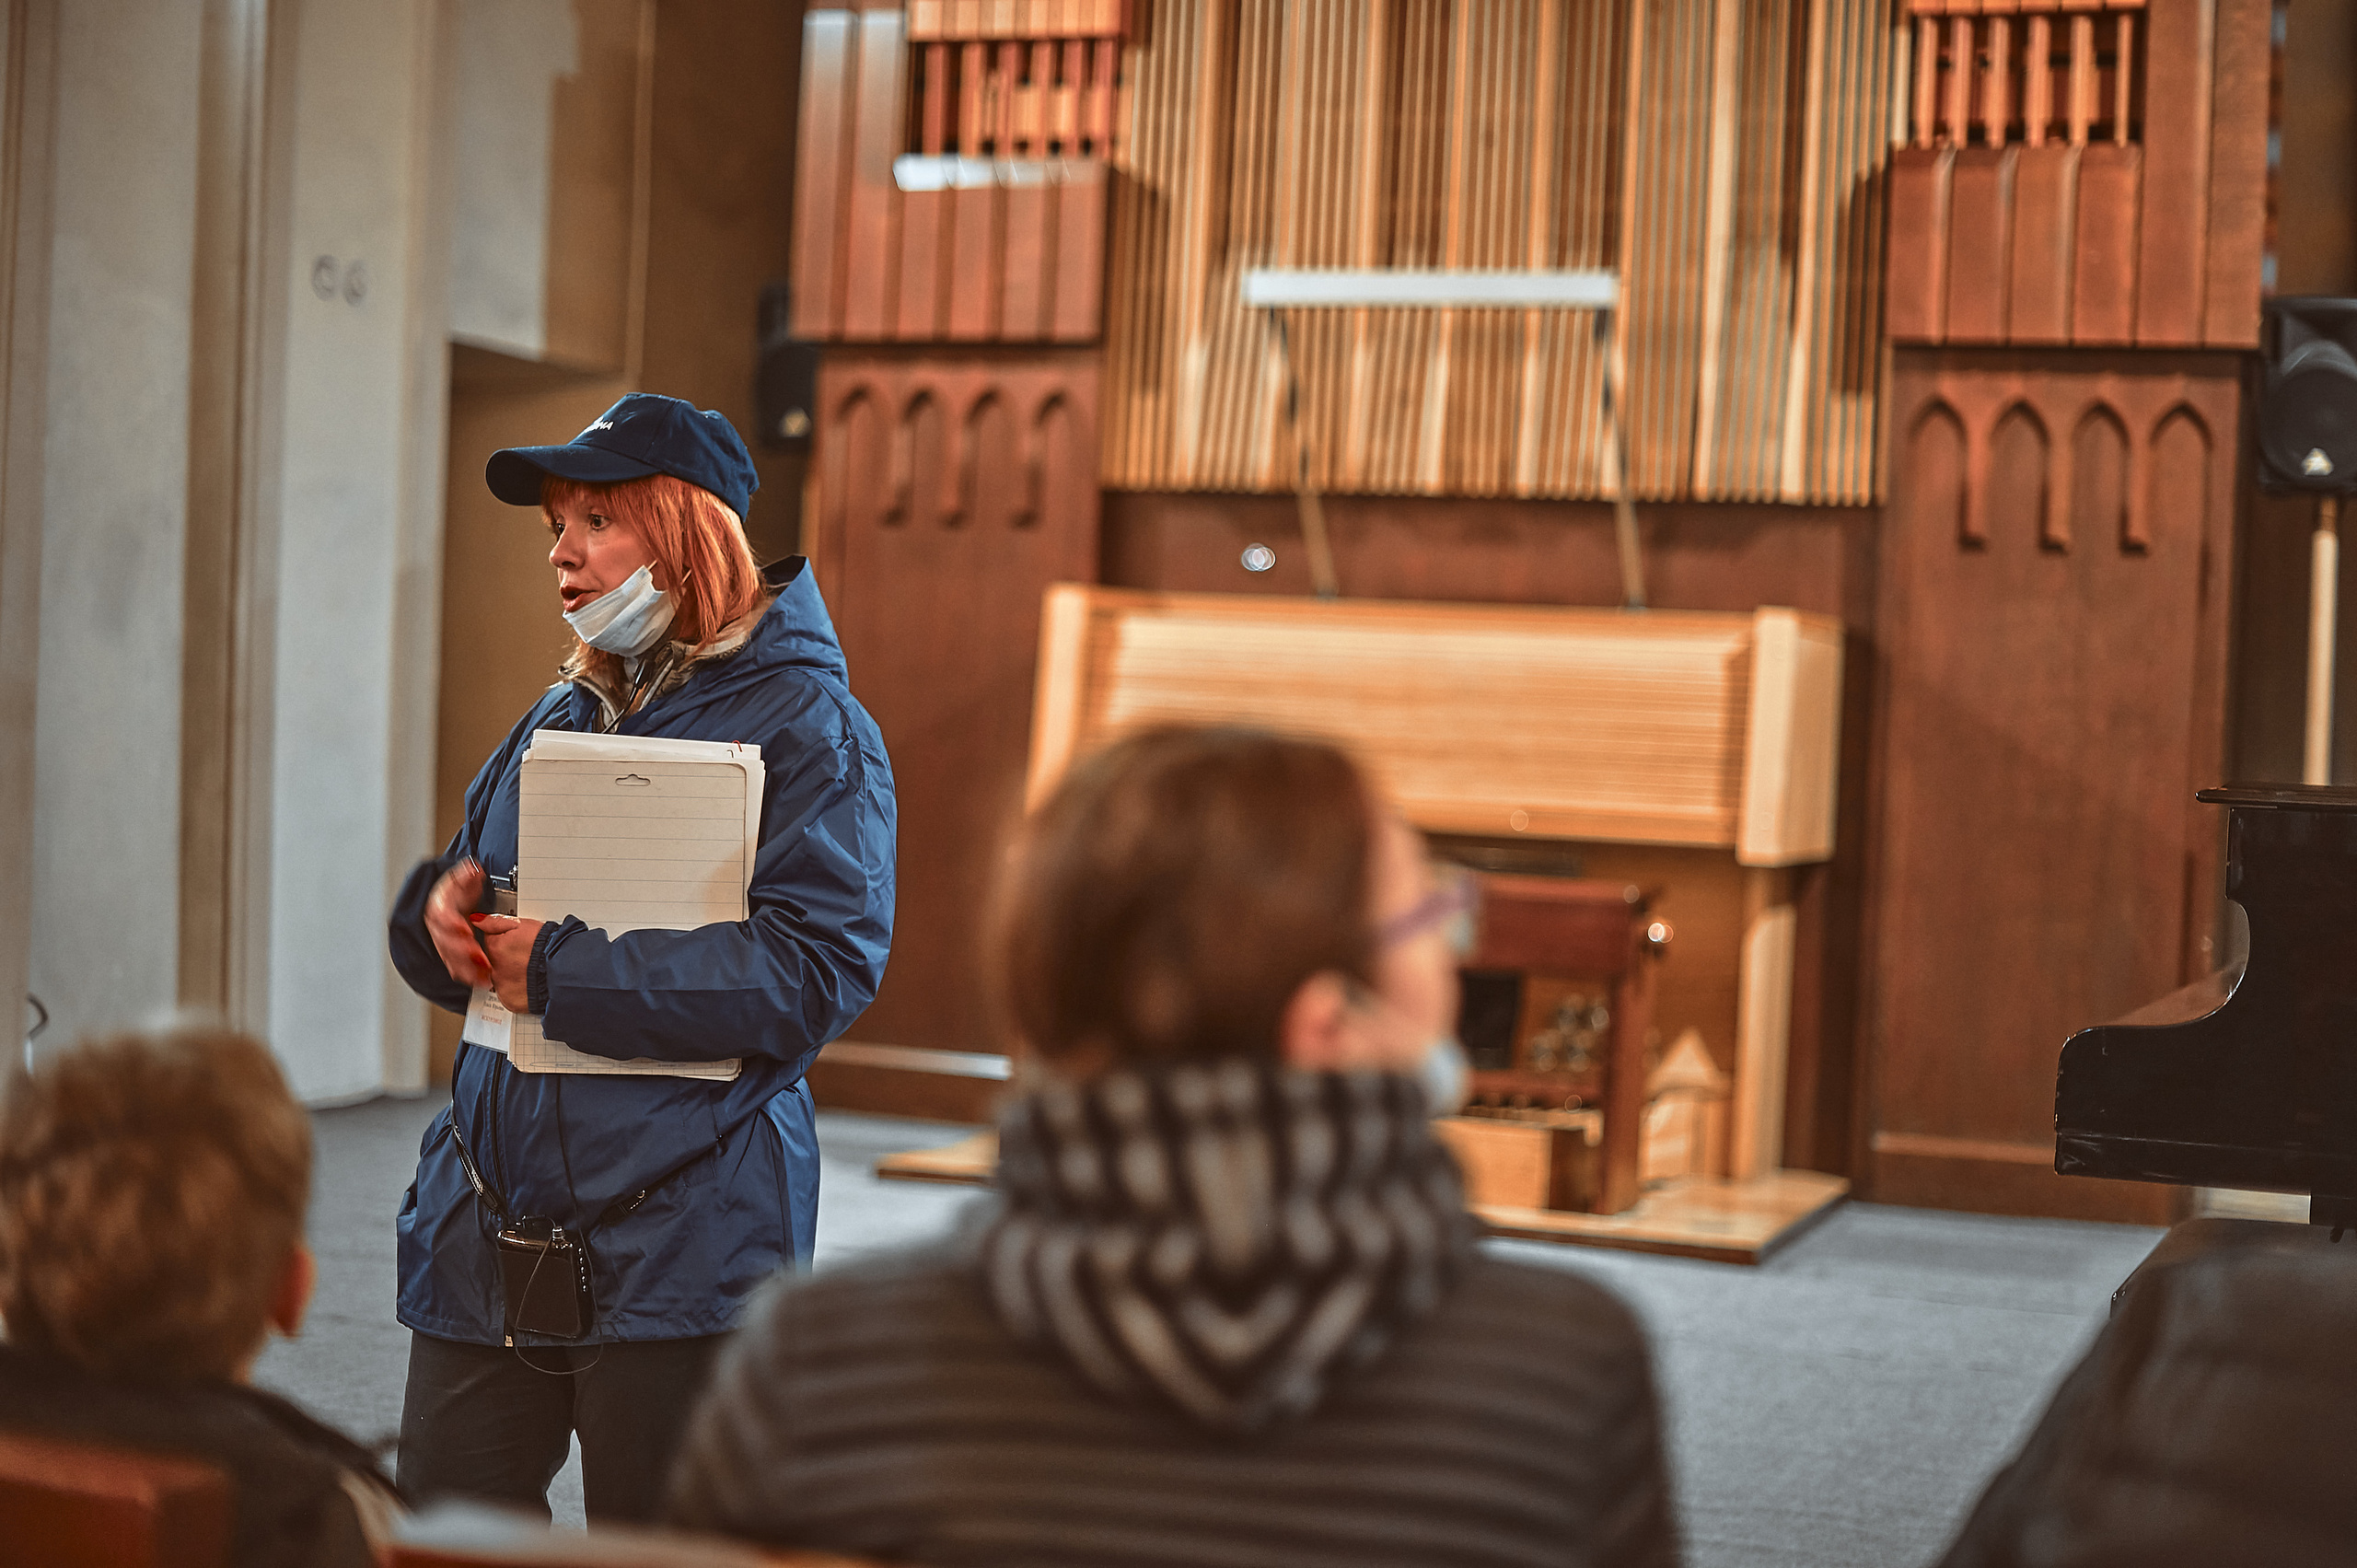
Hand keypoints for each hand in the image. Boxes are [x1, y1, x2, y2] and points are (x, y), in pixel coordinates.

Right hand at [425, 861, 490, 987]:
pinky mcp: (451, 953)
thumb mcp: (464, 878)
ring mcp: (443, 941)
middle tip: (480, 957)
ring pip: (450, 958)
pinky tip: (481, 981)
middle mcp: (438, 927)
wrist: (456, 900)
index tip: (466, 929)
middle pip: (445, 942)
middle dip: (462, 951)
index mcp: (439, 908)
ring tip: (483, 975)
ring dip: (466, 968)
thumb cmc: (460, 891)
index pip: (441, 917)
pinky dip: (469, 975)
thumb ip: (468, 874)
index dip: (452, 924)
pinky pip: (457, 966)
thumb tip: (472, 869)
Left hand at [472, 916, 546, 1012]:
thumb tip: (478, 920)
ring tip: (530, 971)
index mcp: (494, 947)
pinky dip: (518, 991)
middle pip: (494, 962)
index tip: (517, 944)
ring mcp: (502, 986)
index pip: (490, 942)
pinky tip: (530, 983)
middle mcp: (493, 968)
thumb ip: (496, 922)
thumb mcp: (522, 925)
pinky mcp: (510, 1001)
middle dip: (507, 960)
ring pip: (501, 979)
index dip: (505, 942)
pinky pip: (510, 995)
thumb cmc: (548, 946)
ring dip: (512, 975)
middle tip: (526, 958)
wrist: (564, 969)